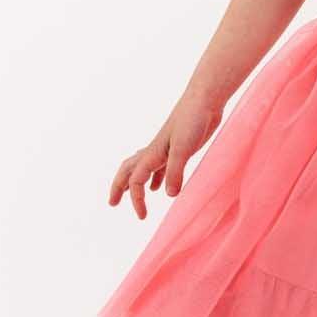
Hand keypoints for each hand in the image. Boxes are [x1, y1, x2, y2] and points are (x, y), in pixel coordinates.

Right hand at [109, 87, 225, 218]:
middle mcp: (155, 151)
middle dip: (119, 188)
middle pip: (128, 171)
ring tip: (128, 196)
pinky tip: (157, 187)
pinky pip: (159, 167)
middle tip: (112, 204)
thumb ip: (175, 171)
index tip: (142, 217)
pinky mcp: (178, 147)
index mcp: (153, 153)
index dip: (136, 200)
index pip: (136, 181)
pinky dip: (154, 178)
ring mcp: (165, 149)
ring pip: (142, 168)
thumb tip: (169, 195)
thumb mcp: (184, 148)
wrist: (205, 99)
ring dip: (134, 183)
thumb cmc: (193, 120)